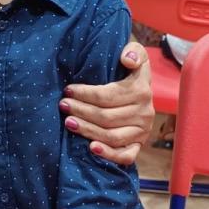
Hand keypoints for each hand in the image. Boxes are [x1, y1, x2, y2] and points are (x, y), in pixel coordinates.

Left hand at [59, 42, 154, 164]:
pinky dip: (108, 154)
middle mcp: (145, 113)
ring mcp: (142, 131)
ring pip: (111, 136)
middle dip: (81, 110)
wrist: (141, 92)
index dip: (86, 93)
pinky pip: (125, 156)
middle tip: (63, 105)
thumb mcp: (135, 55)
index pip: (108, 95)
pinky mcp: (138, 145)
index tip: (68, 90)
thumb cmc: (129, 72)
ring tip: (69, 122)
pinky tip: (91, 148)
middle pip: (107, 116)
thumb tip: (127, 59)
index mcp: (142, 90)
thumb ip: (134, 52)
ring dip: (87, 130)